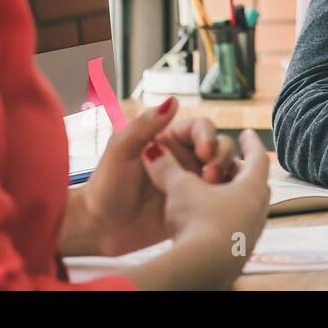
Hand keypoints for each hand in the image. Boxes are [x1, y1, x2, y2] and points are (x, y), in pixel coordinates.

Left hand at [79, 98, 239, 256]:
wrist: (101, 227)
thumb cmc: (105, 185)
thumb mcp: (121, 150)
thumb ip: (145, 125)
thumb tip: (172, 100)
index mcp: (169, 139)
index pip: (200, 127)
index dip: (208, 135)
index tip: (205, 151)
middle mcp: (184, 158)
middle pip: (219, 146)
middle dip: (221, 157)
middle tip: (210, 175)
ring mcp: (191, 182)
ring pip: (223, 170)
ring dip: (226, 175)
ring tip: (214, 190)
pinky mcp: (194, 205)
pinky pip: (219, 196)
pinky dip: (226, 196)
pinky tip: (218, 203)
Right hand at [142, 127, 270, 283]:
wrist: (201, 269)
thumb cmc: (197, 221)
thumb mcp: (180, 188)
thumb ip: (167, 167)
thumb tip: (152, 149)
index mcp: (252, 188)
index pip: (257, 157)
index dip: (250, 142)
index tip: (246, 132)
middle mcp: (259, 210)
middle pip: (253, 182)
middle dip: (238, 170)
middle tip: (226, 163)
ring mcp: (252, 233)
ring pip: (246, 207)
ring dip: (231, 196)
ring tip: (215, 191)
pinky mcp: (240, 253)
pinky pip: (236, 227)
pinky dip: (224, 218)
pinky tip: (208, 221)